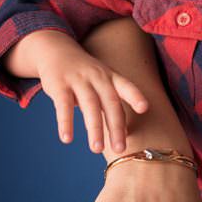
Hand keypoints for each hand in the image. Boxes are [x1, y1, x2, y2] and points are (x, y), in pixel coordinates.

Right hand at [34, 34, 147, 152]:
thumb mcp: (102, 81)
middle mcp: (98, 78)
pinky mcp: (59, 86)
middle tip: (120, 149)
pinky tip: (67, 139)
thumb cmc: (86, 74)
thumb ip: (111, 103)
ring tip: (97, 150)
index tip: (144, 108)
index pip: (126, 86)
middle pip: (110, 102)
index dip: (136, 96)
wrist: (57, 52)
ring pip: (90, 105)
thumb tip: (123, 133)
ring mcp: (79, 80)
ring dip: (94, 128)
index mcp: (111, 77)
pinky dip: (66, 122)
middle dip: (116, 126)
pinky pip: (63, 106)